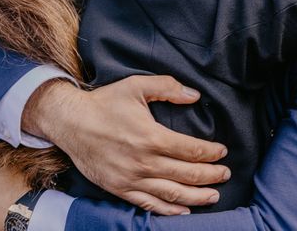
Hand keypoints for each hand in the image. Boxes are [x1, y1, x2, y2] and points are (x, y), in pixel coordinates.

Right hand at [24, 76, 230, 214]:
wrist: (71, 122)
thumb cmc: (104, 103)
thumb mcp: (136, 86)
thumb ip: (167, 87)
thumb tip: (194, 95)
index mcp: (151, 137)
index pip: (191, 150)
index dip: (211, 153)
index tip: (222, 152)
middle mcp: (144, 162)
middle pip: (187, 175)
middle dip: (211, 176)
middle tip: (226, 174)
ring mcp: (131, 179)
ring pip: (172, 194)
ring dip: (197, 197)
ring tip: (214, 196)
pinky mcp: (120, 189)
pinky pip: (149, 205)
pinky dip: (169, 210)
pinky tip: (183, 210)